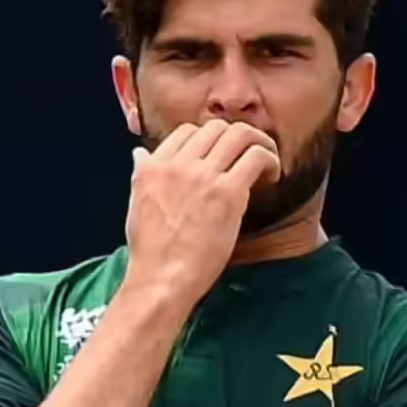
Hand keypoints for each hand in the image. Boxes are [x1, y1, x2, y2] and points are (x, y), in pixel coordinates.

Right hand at [124, 119, 281, 302]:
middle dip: (237, 136)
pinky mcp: (228, 193)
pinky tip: (271, 176)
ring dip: (259, 142)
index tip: (221, 154)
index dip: (209, 139)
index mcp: (154, 167)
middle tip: (248, 153)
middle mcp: (178, 165)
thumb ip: (141, 175)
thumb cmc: (150, 251)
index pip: (187, 131)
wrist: (162, 278)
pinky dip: (269, 161)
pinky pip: (256, 157)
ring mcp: (203, 176)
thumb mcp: (135, 204)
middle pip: (216, 127)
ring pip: (239, 134)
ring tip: (266, 160)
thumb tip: (139, 155)